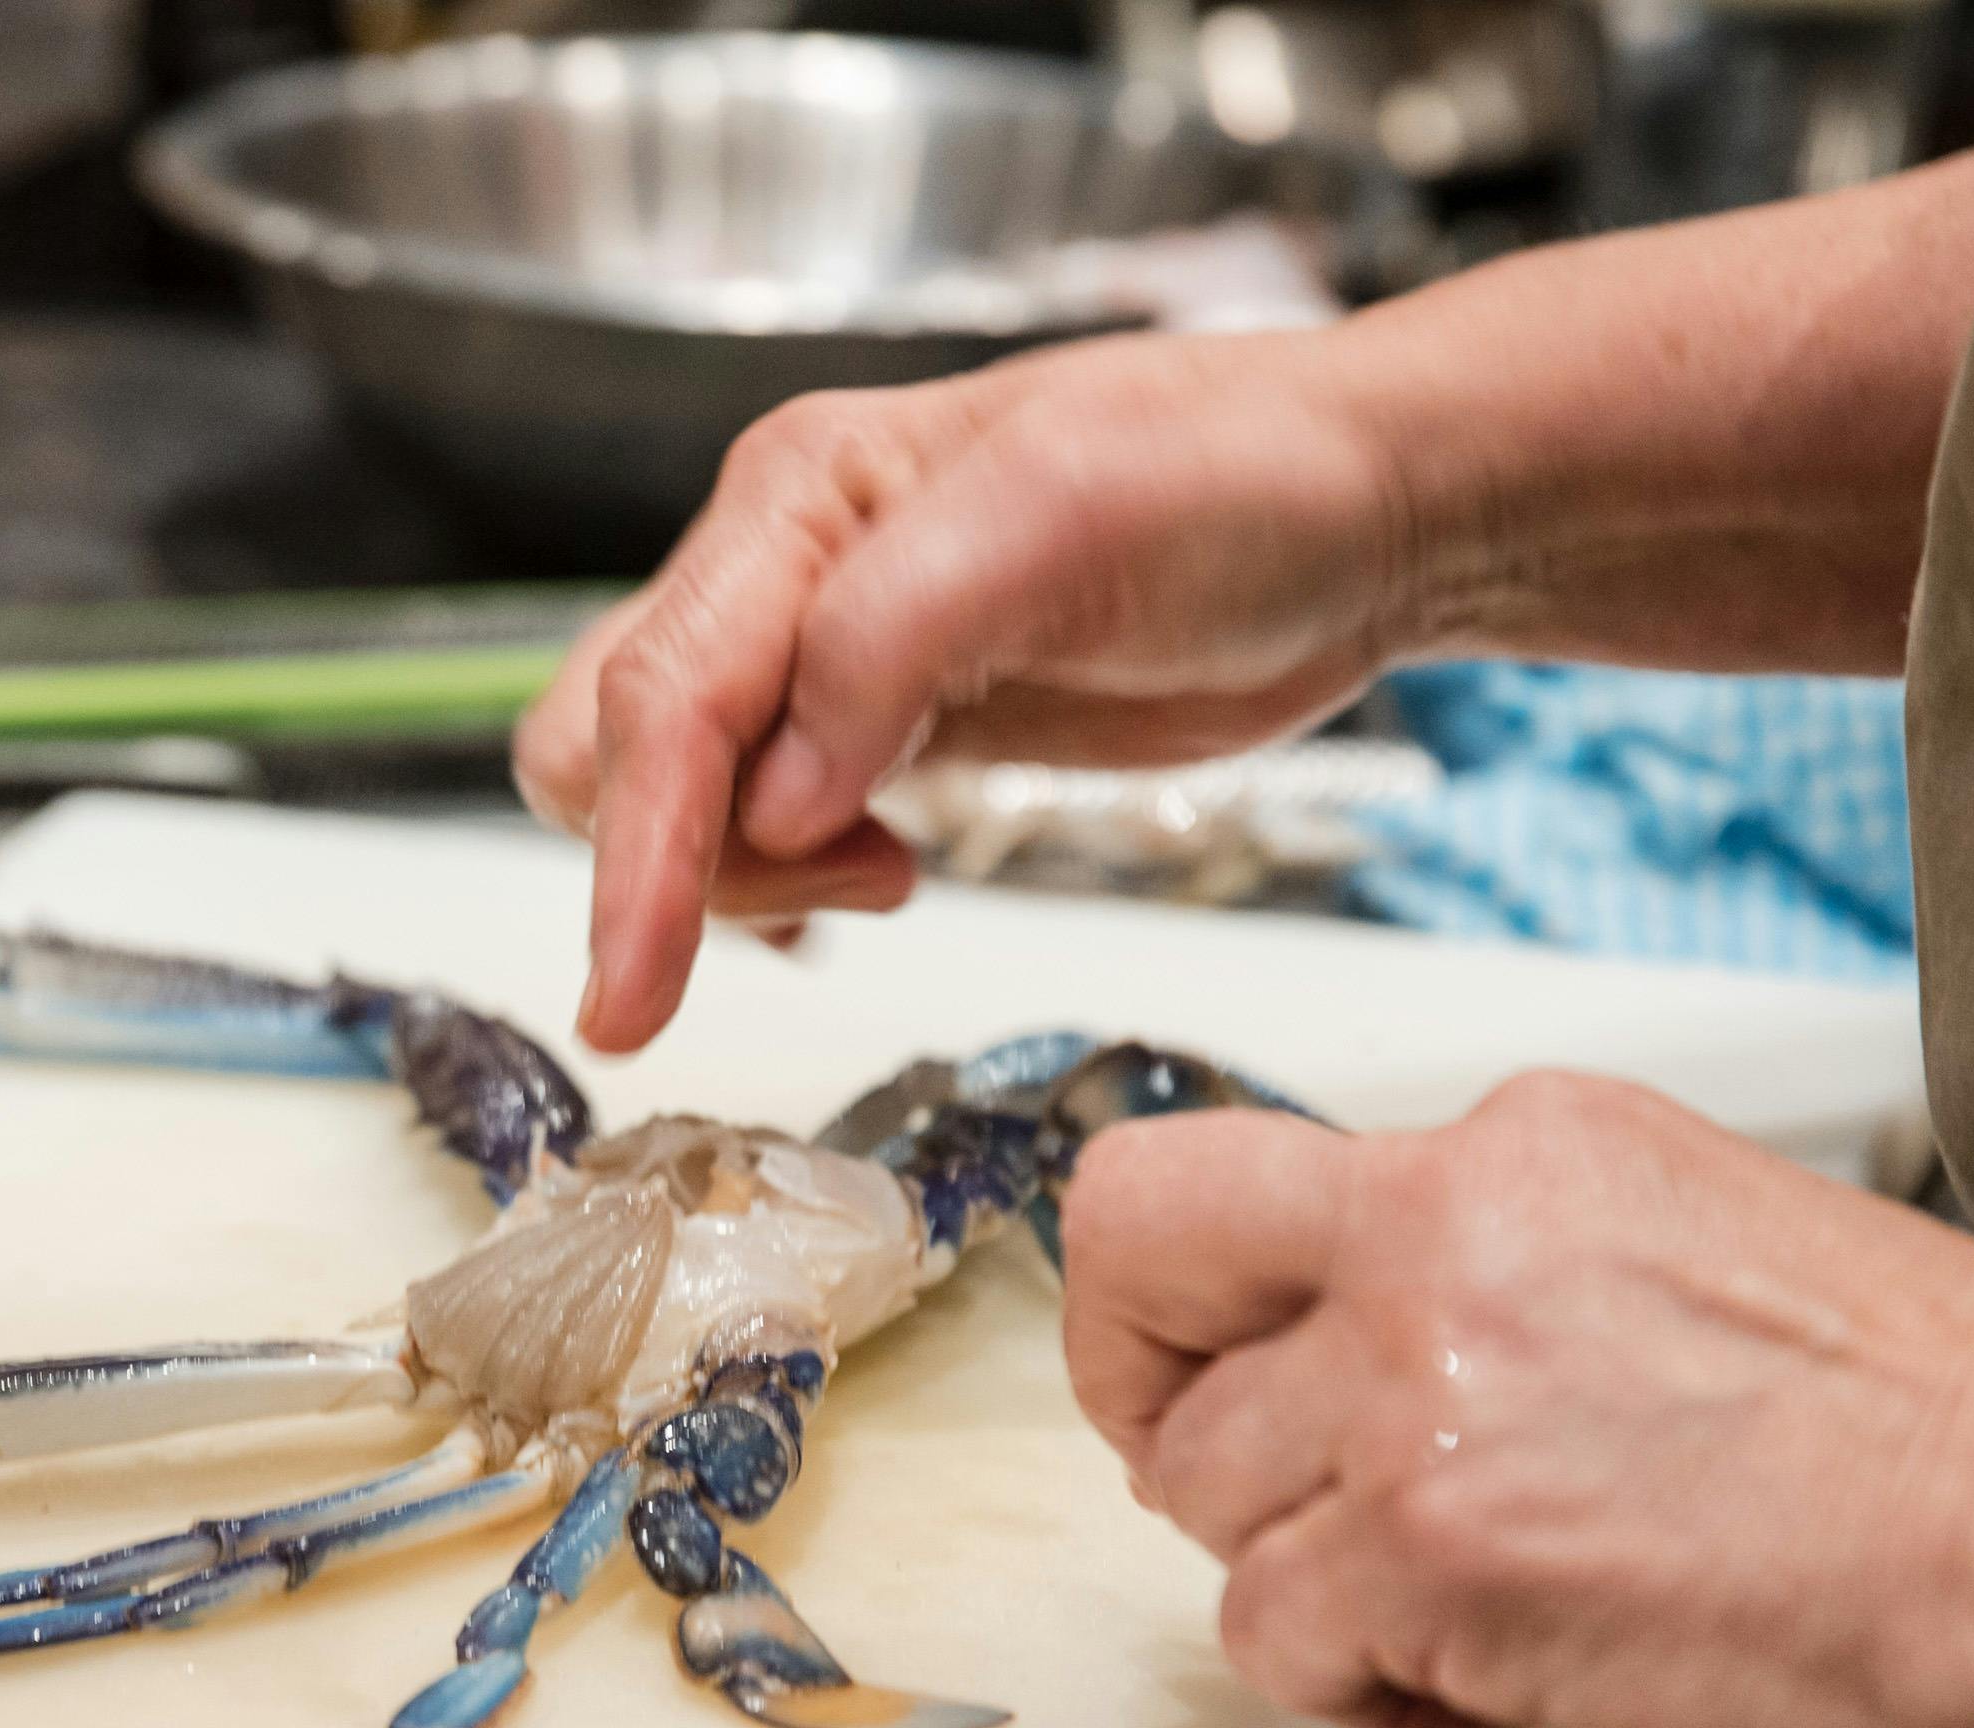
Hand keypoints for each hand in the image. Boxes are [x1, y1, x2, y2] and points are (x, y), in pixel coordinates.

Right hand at [515, 330, 1417, 1049]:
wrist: (1360, 511)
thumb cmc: (1245, 481)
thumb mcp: (1072, 515)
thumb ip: (893, 637)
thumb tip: (773, 796)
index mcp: (800, 492)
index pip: (663, 694)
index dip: (638, 855)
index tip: (630, 1000)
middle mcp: (779, 563)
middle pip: (614, 746)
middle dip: (681, 860)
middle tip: (874, 881)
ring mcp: (819, 647)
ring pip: (662, 792)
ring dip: (738, 873)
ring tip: (897, 867)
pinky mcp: (873, 722)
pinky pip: (741, 817)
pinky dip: (769, 879)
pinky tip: (879, 877)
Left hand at [1056, 1074, 1973, 1727]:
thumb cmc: (1941, 1427)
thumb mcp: (1690, 1242)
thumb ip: (1507, 1273)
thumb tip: (1380, 1356)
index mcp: (1514, 1147)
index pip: (1204, 1176)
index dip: (1161, 1297)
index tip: (1190, 1371)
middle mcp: (1438, 1236)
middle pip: (1139, 1283)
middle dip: (1156, 1411)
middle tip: (1257, 1502)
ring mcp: (1416, 1395)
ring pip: (1205, 1500)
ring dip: (1304, 1579)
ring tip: (1462, 1612)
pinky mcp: (1427, 1555)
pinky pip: (1273, 1639)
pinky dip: (1360, 1689)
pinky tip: (1491, 1678)